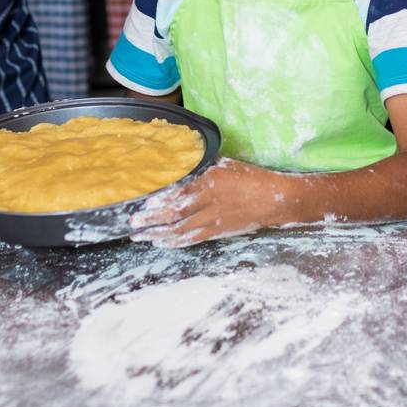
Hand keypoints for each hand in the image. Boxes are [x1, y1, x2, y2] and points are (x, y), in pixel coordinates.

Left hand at [128, 157, 290, 247]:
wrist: (273, 199)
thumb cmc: (250, 177)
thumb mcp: (225, 164)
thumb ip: (203, 167)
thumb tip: (182, 165)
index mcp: (209, 181)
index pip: (177, 193)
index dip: (158, 201)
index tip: (142, 203)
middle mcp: (208, 201)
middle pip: (174, 213)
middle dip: (151, 220)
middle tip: (133, 224)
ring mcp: (213, 219)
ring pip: (180, 230)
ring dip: (158, 234)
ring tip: (141, 236)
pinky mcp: (218, 232)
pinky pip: (192, 239)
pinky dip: (176, 242)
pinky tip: (163, 242)